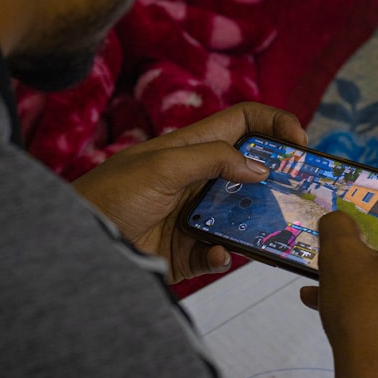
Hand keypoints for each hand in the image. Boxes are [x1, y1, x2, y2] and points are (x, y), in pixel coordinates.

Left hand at [71, 102, 305, 282]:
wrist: (75, 246)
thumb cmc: (109, 195)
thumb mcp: (162, 167)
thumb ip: (213, 160)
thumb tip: (260, 168)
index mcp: (195, 147)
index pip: (245, 122)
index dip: (275, 123)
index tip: (300, 142)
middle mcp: (201, 178)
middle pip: (253, 171)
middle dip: (279, 179)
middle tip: (301, 191)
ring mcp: (198, 215)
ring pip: (244, 216)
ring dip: (258, 223)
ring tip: (273, 230)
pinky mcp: (190, 251)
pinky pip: (221, 252)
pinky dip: (224, 255)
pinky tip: (217, 254)